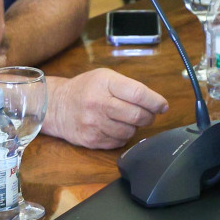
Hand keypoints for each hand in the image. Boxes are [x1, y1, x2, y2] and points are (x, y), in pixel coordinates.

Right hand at [45, 68, 167, 148]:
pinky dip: (123, 135)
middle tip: (149, 114)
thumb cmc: (86, 89)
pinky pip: (119, 142)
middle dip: (149, 116)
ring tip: (129, 119)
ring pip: (130, 131)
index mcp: (104, 83)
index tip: (163, 106)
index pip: (138, 94)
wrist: (56, 106)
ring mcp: (94, 124)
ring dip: (136, 127)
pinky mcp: (92, 140)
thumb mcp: (105, 77)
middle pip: (136, 115)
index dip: (155, 102)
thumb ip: (128, 87)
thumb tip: (155, 103)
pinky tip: (116, 127)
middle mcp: (98, 104)